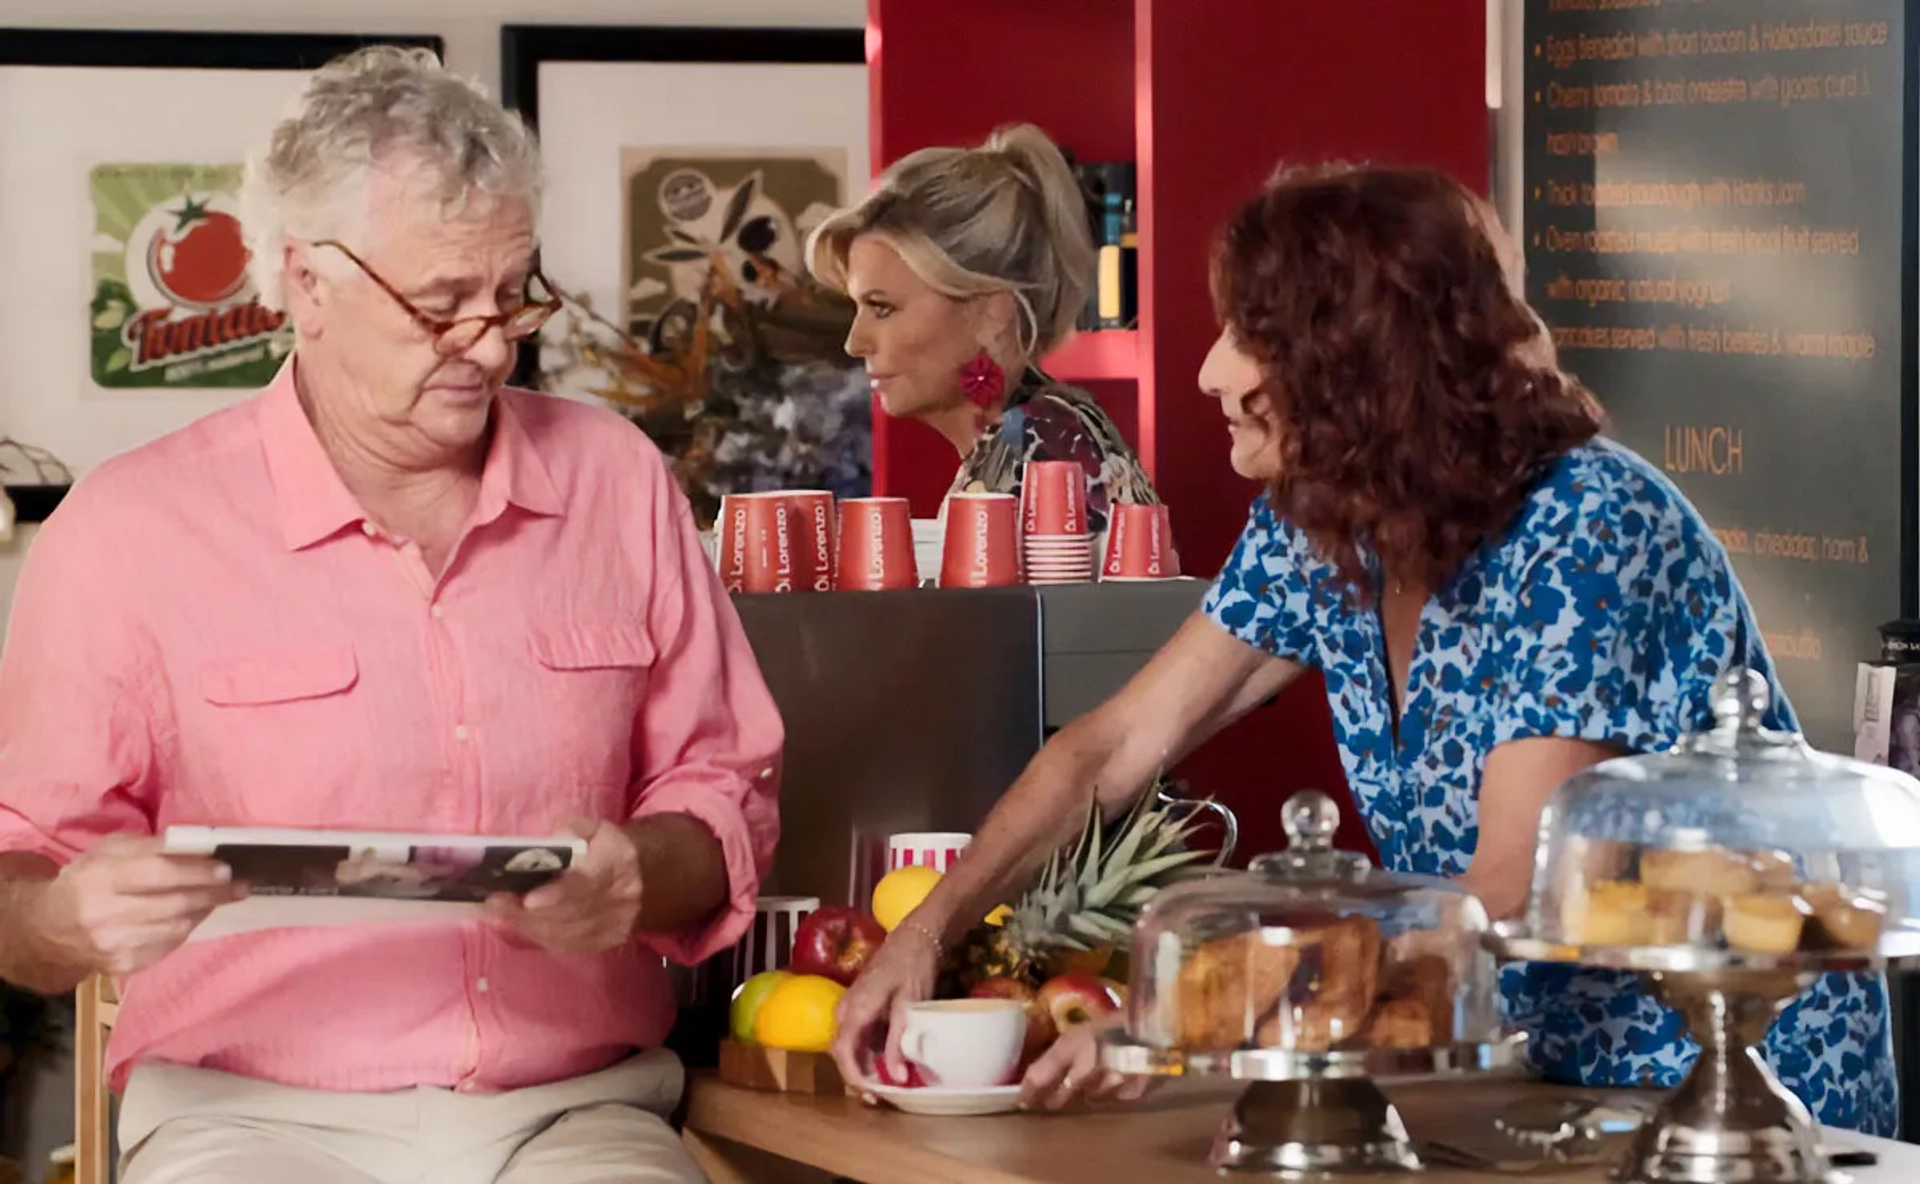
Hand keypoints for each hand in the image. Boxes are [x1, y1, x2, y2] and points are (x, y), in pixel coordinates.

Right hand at [29, 835, 245, 976]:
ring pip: (176, 928)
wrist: (47, 928)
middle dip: (213, 893)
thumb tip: (200, 846)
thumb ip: (151, 846)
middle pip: (174, 904)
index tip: (226, 869)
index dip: (197, 872)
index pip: (159, 874)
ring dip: (204, 910)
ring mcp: (113, 946)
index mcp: (99, 878)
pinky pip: (167, 946)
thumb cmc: (86, 879)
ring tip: (220, 897)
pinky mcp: (121, 966)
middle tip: (240, 885)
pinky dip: (185, 929)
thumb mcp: (109, 851)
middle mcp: (104, 915)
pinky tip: (192, 916)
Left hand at [485, 819, 640, 954]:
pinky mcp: (605, 943)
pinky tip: (519, 923)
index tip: (528, 900)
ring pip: (564, 934)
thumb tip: (549, 840)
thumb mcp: (597, 828)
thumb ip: (573, 828)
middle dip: (527, 912)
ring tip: (497, 912)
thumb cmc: (611, 849)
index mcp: (618, 863)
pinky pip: (566, 946)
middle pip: (569, 914)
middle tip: (493, 902)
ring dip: (527, 925)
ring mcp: (614, 927)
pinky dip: (539, 936)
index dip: (557, 895)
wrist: (649, 878)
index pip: (587, 884)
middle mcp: (619, 899)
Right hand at [830, 913, 940, 1089]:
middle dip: (859, 1076)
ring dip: (864, 1064)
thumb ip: (899, 1042)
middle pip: (843, 1051)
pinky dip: (868, 1051)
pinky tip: (887, 1059)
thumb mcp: (910, 1006)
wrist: (915, 935)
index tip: (872, 1095)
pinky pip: (857, 1034)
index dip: (854, 1078)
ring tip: (886, 1082)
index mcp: (856, 1009)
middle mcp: (846, 1009)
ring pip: (849, 1044)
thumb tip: (898, 1079)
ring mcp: (850, 1005)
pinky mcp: (859, 1005)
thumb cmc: (913, 966)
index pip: (843, 1052)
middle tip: (881, 1096)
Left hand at [1018, 1013, 1150, 1110]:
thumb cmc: (1118, 1022)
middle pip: (1060, 1097)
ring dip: (1088, 1093)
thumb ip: (1062, 1054)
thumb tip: (1037, 1078)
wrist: (1162, 1022)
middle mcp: (1087, 1065)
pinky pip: (1115, 1099)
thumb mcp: (1084, 1030)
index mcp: (1071, 1044)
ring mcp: (1110, 1081)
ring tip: (1099, 1076)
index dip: (1028, 1093)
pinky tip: (1122, 1076)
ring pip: (1089, 1100)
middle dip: (1055, 1099)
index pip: (1038, 1077)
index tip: (1023, 1101)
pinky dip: (1115, 1092)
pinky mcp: (1132, 1092)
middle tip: (1054, 1097)